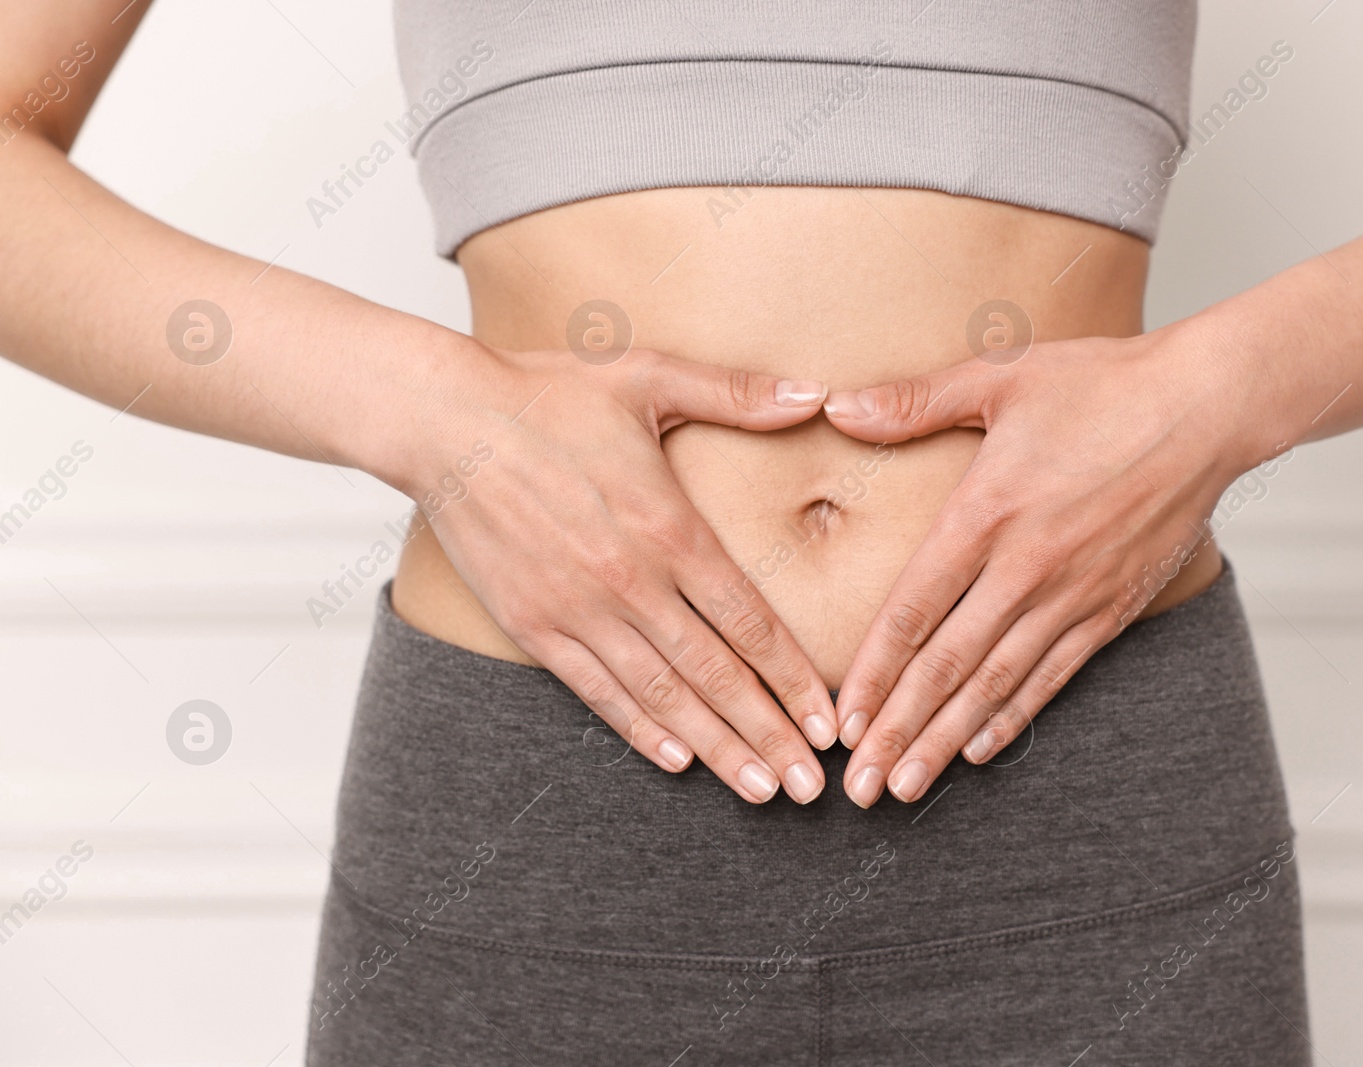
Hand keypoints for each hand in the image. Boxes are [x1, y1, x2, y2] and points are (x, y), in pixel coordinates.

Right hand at [403, 341, 837, 803]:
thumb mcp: (648, 376)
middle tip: (810, 786)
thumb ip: (736, 392)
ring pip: (662, 695)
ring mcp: (579, 609)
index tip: (828, 720)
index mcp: (669, 527)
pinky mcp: (533, 625)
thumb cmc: (548, 394)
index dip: (794, 677)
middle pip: (717, 673)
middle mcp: (630, 580)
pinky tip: (676, 760)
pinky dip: (639, 729)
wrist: (443, 421)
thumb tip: (816, 392)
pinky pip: (596, 691)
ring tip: (759, 790)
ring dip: (715, 747)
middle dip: (769, 734)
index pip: (749, 620)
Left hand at [819, 324, 1268, 806]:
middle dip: (899, 731)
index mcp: (987, 513)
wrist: (1209, 406)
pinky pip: (1054, 675)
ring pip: (998, 684)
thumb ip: (914, 402)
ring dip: (948, 740)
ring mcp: (1073, 594)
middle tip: (859, 787)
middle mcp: (1026, 567)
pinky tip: (980, 750)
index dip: (875, 673)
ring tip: (907, 788)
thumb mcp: (1000, 377)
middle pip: (948, 666)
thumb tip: (836, 409)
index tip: (843, 721)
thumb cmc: (1104, 384)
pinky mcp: (1112, 607)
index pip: (914, 611)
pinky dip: (1014, 717)